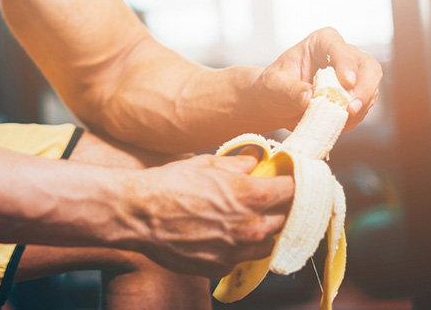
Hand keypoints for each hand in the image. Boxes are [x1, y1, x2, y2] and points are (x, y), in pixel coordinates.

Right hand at [135, 153, 293, 277]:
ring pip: (268, 243)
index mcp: (250, 195)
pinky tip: (223, 236)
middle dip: (277, 208)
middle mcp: (250, 226)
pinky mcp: (220, 266)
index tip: (288, 181)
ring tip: (245, 220)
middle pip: (284, 219)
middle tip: (265, 199)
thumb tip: (252, 163)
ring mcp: (236, 250)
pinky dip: (239, 248)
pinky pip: (242, 258)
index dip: (291, 184)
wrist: (139, 214)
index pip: (291, 191)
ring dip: (262, 231)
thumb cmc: (168, 185)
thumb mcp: (204, 163)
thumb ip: (235, 164)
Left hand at [254, 27, 382, 131]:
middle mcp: (342, 55)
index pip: (338, 47)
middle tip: (352, 109)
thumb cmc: (274, 86)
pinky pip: (365, 108)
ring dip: (359, 108)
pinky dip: (354, 119)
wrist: (277, 102)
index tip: (347, 82)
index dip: (346, 63)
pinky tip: (335, 124)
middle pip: (368, 66)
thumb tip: (309, 97)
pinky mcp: (356, 96)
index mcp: (321, 42)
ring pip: (371, 89)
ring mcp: (354, 76)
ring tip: (336, 121)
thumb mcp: (274, 86)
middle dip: (365, 88)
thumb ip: (290, 90)